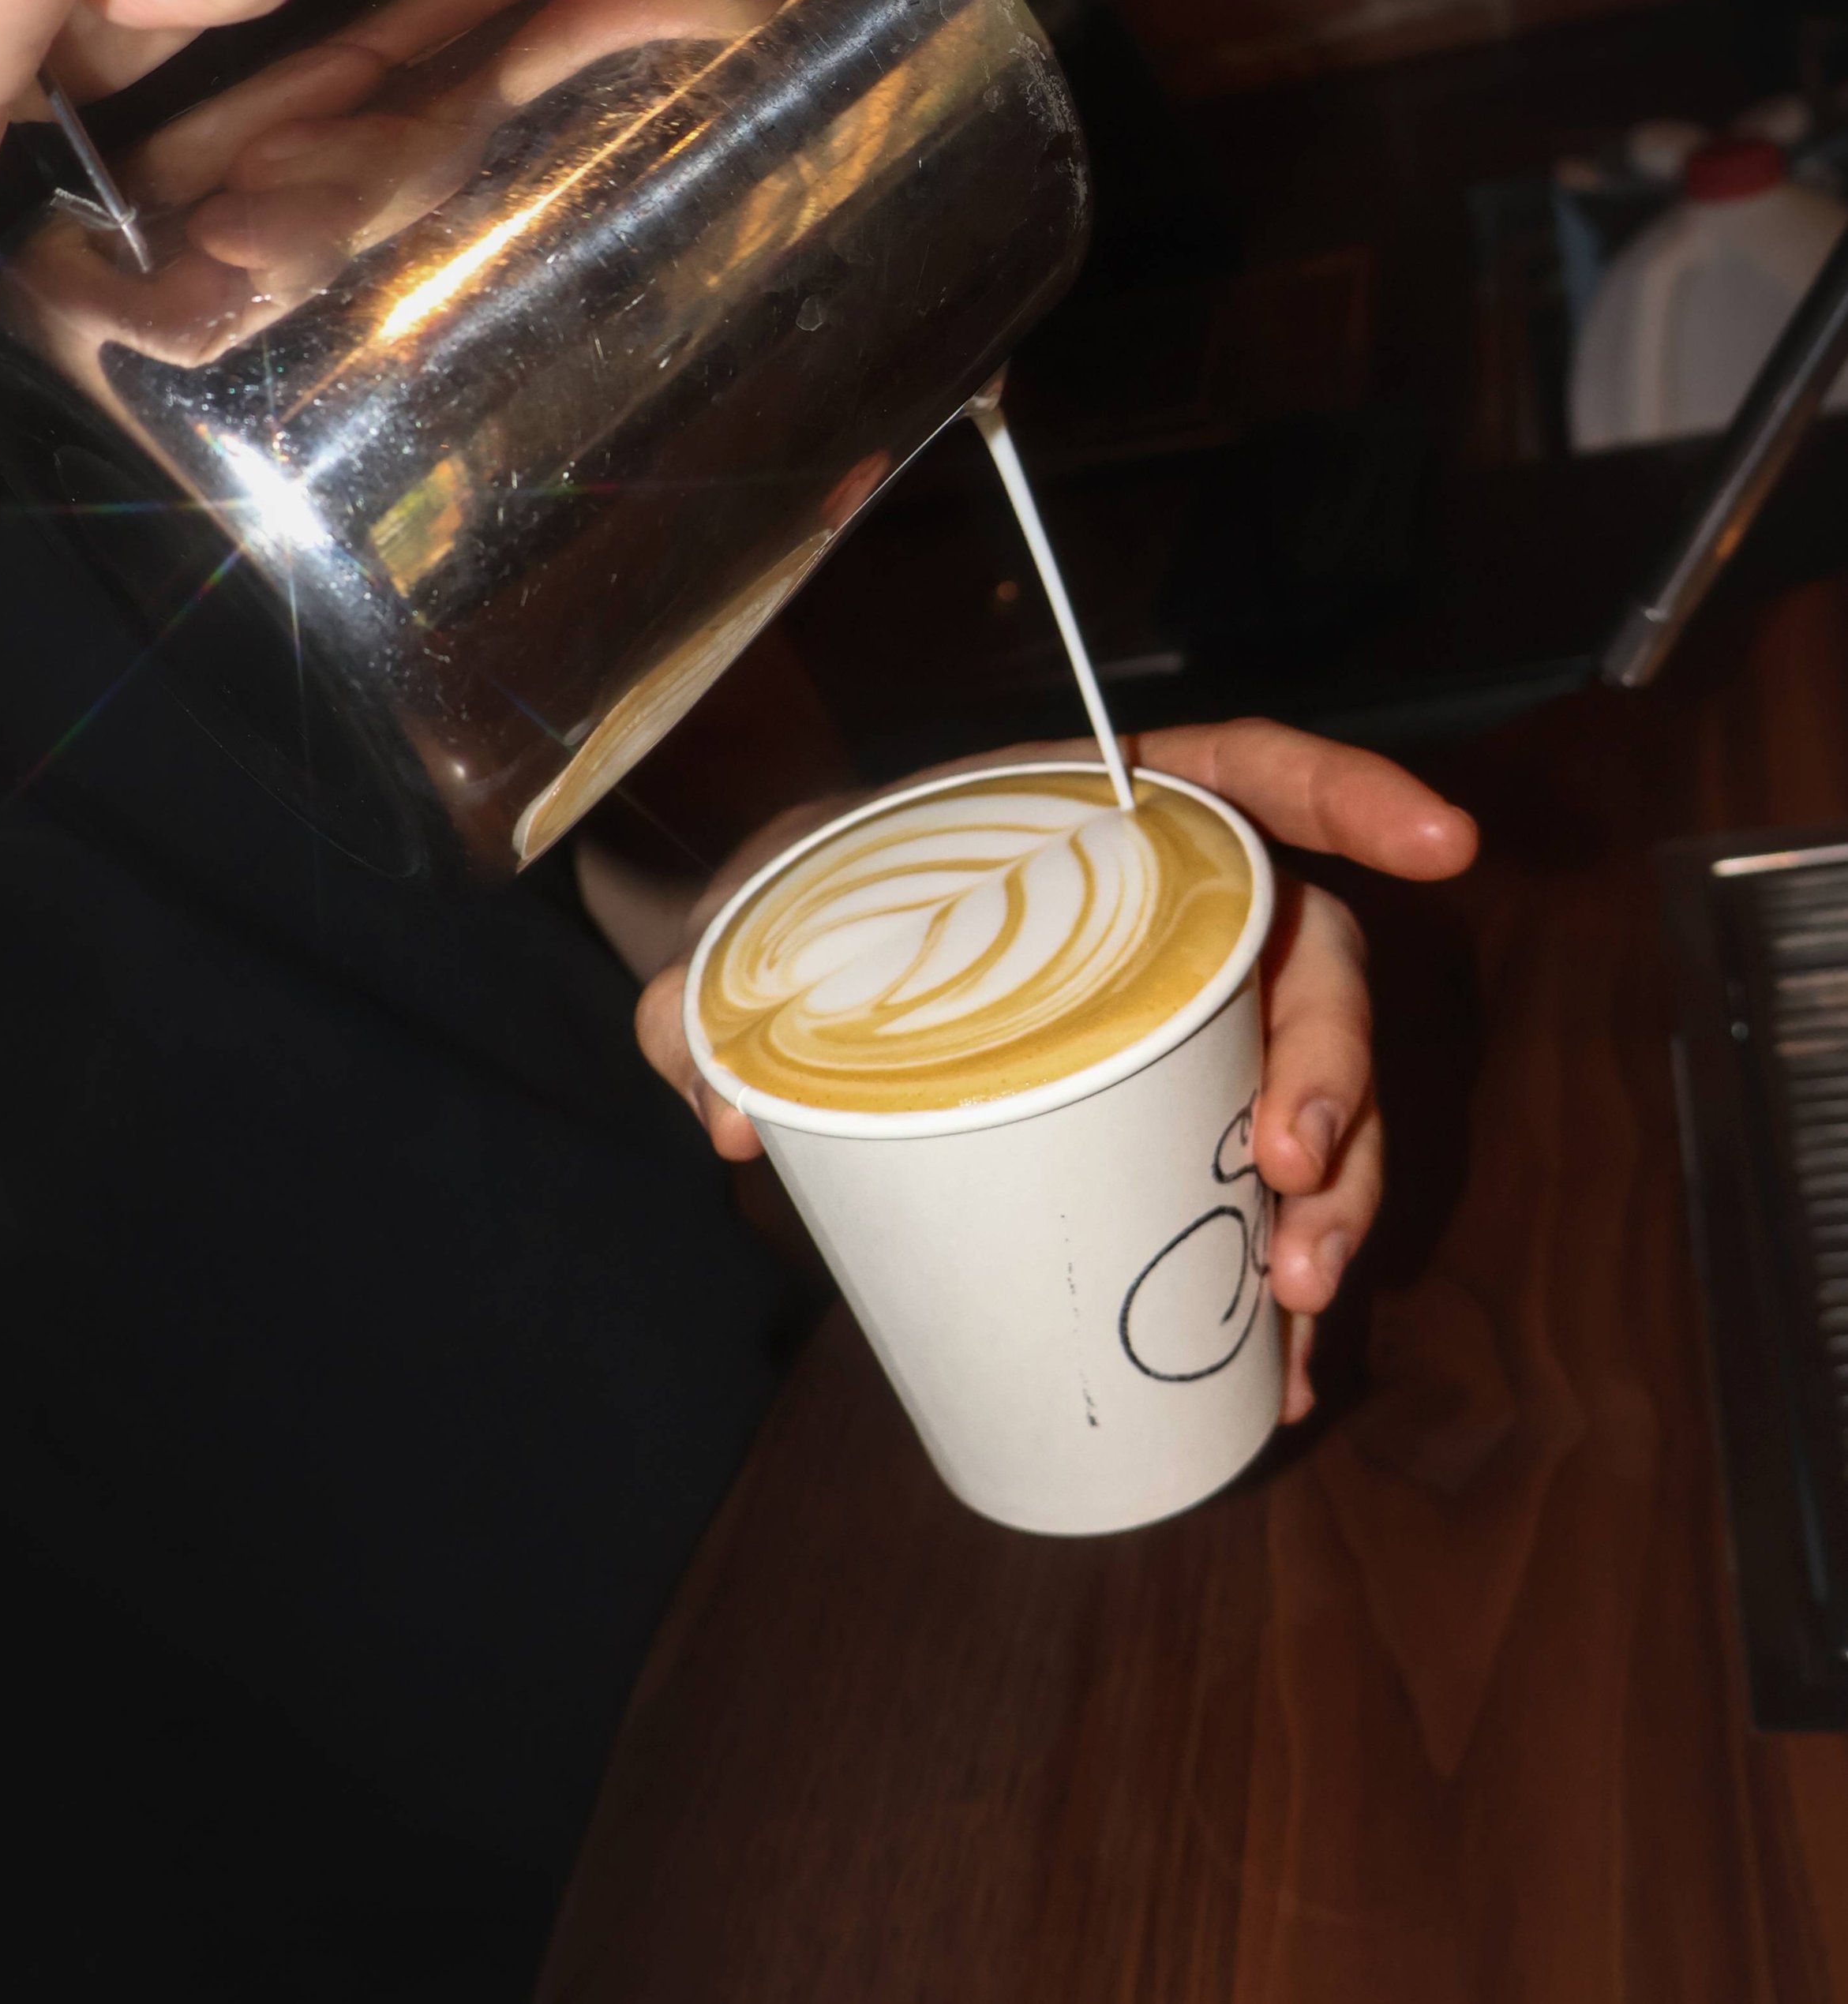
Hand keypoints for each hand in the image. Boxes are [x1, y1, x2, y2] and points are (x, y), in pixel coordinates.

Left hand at [633, 720, 1477, 1424]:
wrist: (776, 992)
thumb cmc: (789, 927)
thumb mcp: (740, 940)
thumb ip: (708, 1003)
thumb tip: (733, 1114)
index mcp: (1093, 823)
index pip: (1247, 777)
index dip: (1351, 793)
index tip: (1442, 840)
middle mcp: (1171, 917)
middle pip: (1313, 964)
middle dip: (1339, 1067)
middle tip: (1298, 1173)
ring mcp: (1187, 1025)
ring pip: (1323, 1091)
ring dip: (1343, 1193)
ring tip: (1299, 1299)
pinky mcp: (1177, 1127)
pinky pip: (1271, 1196)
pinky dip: (1290, 1281)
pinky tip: (1286, 1374)